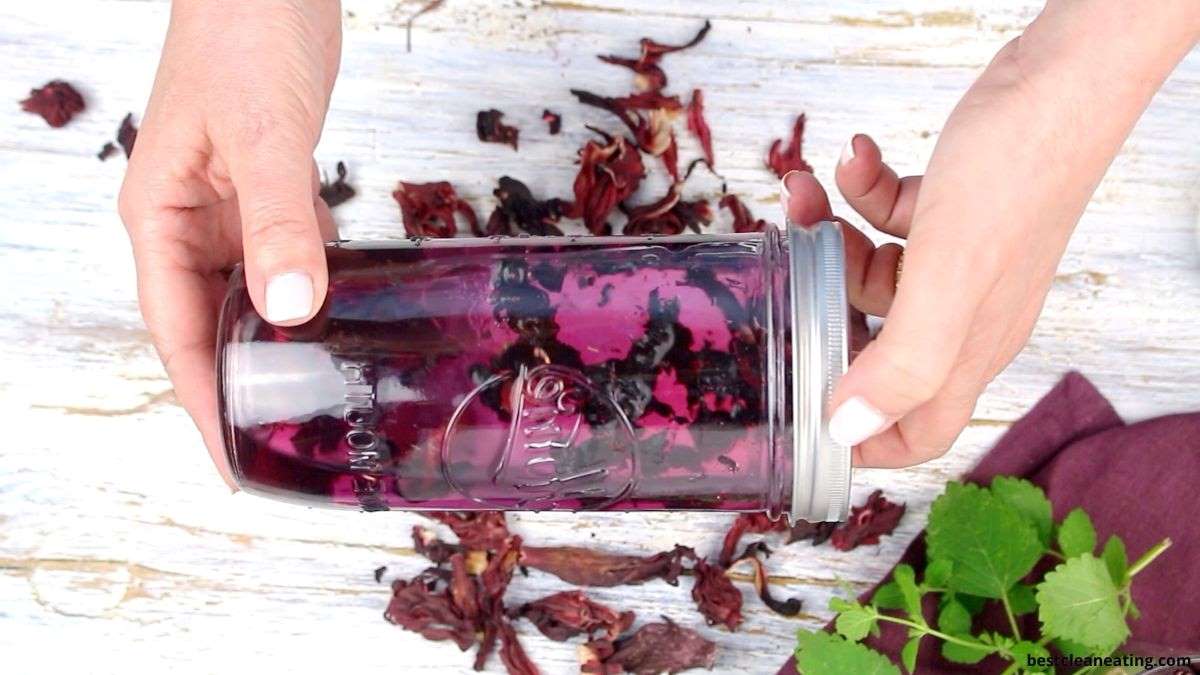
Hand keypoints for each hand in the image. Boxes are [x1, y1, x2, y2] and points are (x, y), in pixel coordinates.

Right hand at [118, 0, 341, 486]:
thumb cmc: (244, 30)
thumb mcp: (263, 134)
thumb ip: (277, 222)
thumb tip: (290, 311)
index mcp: (159, 218)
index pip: (176, 333)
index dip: (204, 401)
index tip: (234, 461)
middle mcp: (188, 222)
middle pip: (209, 327)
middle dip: (242, 386)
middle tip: (290, 444)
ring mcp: (230, 206)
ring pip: (250, 297)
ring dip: (276, 345)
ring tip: (317, 399)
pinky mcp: (272, 189)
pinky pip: (286, 258)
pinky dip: (309, 293)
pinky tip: (341, 321)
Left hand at [783, 1, 1198, 466]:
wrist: (1059, 78)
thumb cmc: (1019, 174)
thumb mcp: (951, 276)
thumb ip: (904, 358)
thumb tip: (848, 427)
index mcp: (970, 348)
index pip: (922, 427)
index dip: (866, 440)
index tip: (805, 422)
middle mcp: (965, 313)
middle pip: (876, 341)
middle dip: (823, 303)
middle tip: (791, 263)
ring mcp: (958, 261)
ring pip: (873, 270)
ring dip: (830, 232)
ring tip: (806, 190)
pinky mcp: (951, 211)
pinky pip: (887, 218)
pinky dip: (861, 191)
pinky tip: (854, 158)